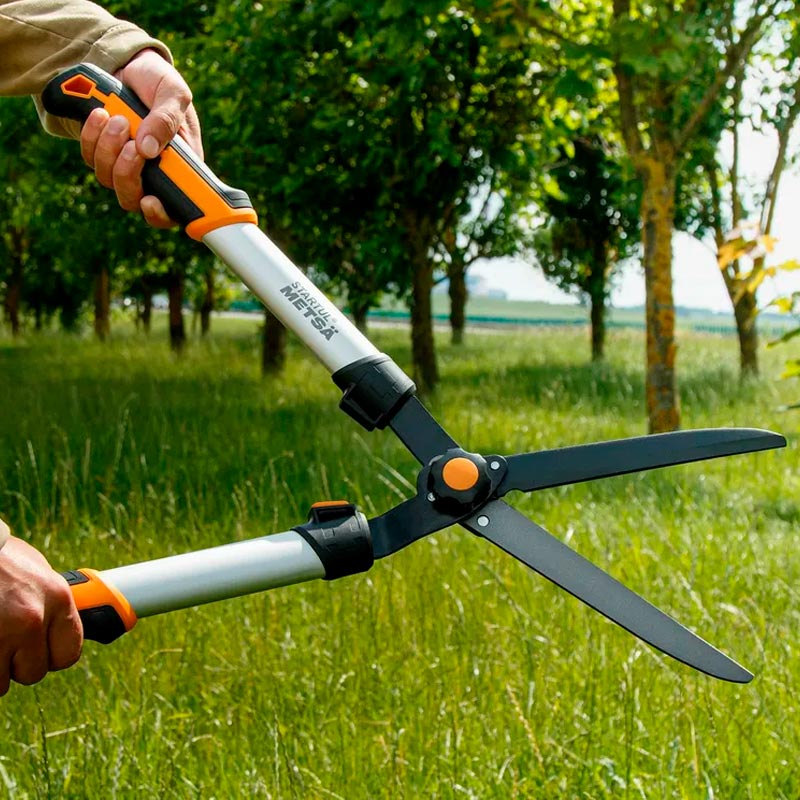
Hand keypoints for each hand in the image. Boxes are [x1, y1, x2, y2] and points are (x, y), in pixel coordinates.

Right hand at [0, 528, 82, 695]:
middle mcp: (33, 619)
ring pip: (2, 682)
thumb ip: (48, 602)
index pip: (68, 653)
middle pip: (33, 672)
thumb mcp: (37, 572)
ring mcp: (1, 635)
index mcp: (57, 598)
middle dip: (17, 664)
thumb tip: (55, 625)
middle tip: (6, 643)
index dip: (51, 657)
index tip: (39, 652)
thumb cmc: (0, 557)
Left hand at [79, 49, 202, 227]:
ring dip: (108, 149)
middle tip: (131, 143)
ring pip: (108, 179)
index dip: (160, 214)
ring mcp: (126, 165)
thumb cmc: (159, 81)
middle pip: (133, 199)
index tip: (150, 201)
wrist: (129, 64)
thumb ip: (167, 120)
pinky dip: (91, 137)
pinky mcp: (103, 153)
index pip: (173, 208)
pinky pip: (89, 158)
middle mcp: (152, 174)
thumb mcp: (173, 92)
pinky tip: (100, 115)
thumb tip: (149, 150)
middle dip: (126, 173)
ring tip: (117, 118)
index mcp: (180, 168)